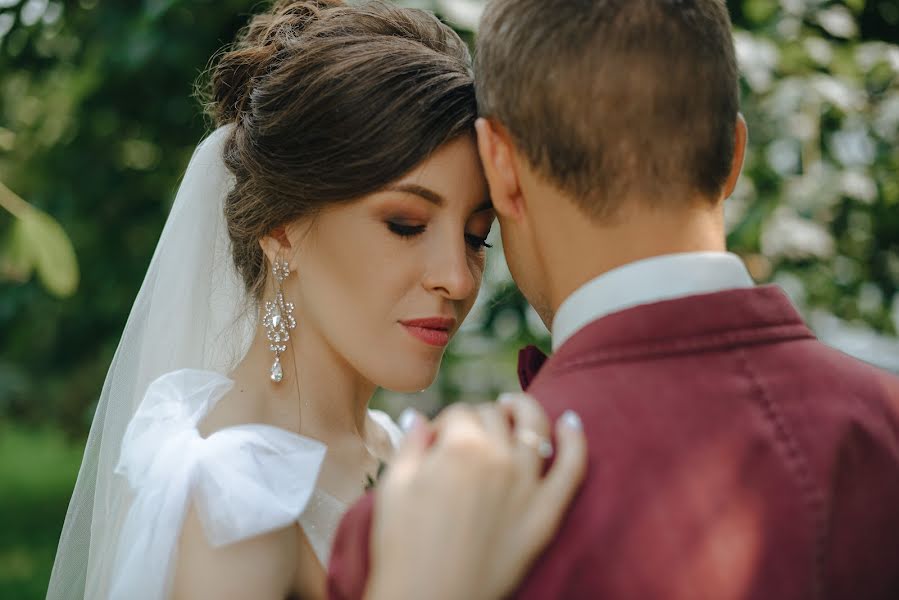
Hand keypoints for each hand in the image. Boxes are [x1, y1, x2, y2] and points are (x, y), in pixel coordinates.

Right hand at [365, 394, 586, 599]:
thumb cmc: (402, 547)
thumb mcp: (393, 488)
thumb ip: (411, 445)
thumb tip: (419, 418)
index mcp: (459, 447)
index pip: (459, 413)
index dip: (446, 423)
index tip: (436, 441)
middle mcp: (498, 459)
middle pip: (494, 417)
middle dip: (479, 419)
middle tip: (465, 438)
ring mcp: (526, 486)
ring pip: (534, 428)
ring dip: (524, 410)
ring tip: (514, 408)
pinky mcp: (546, 514)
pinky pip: (572, 468)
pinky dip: (576, 440)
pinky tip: (572, 421)